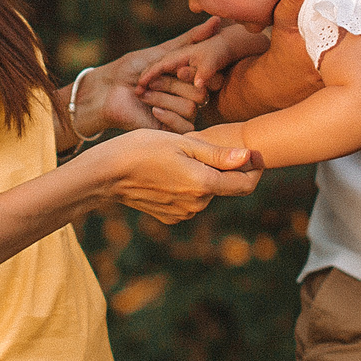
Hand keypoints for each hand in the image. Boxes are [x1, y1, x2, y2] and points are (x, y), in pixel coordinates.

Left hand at [75, 19, 226, 136]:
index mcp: (188, 79)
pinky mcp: (170, 131)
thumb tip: (217, 20)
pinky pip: (185, 126)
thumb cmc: (129, 70)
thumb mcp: (161, 52)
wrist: (106, 92)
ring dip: (163, 98)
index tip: (171, 67)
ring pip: (191, 107)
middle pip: (199, 92)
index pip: (206, 75)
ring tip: (143, 95)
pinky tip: (152, 111)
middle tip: (148, 82)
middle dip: (171, 84)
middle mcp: (187, 97)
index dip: (190, 70)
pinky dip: (168, 116)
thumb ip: (189, 39)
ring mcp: (179, 114)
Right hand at [88, 129, 260, 223]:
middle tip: (198, 145)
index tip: (253, 154)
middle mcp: (197, 204)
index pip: (245, 185)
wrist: (106, 174)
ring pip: (205, 191)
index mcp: (203, 185)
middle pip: (223, 185)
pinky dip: (186, 185)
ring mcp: (183, 213)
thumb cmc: (142, 149)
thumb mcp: (182, 143)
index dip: (254, 169)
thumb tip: (248, 157)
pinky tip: (167, 172)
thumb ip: (218, 154)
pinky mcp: (170, 217)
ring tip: (177, 156)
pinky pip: (190, 200)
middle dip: (220, 167)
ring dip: (201, 175)